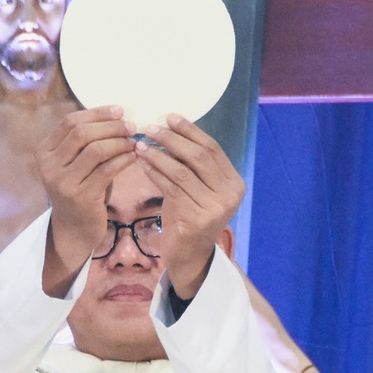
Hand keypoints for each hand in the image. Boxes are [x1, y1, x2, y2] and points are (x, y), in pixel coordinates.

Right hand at [35, 105, 133, 292]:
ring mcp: (64, 182)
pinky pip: (108, 169)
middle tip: (132, 126)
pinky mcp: (82, 196)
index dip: (97, 113)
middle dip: (111, 126)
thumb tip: (117, 115)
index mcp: (44, 152)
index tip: (120, 110)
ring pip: (96, 150)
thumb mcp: (74, 163)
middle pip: (82, 133)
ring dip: (120, 142)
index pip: (70, 122)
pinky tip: (134, 156)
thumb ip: (86, 141)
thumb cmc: (79, 188)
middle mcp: (49, 166)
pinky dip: (124, 159)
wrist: (74, 229)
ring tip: (135, 141)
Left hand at [137, 115, 244, 298]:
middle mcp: (230, 195)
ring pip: (182, 172)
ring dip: (158, 155)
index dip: (190, 130)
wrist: (189, 255)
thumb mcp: (196, 188)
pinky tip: (141, 163)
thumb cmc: (189, 215)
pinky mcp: (198, 220)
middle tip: (149, 127)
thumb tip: (169, 126)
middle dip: (172, 139)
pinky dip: (155, 173)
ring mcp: (216, 208)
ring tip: (139, 144)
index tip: (169, 116)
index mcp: (234, 183)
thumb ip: (191, 164)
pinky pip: (171, 188)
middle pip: (199, 157)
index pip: (212, 148)